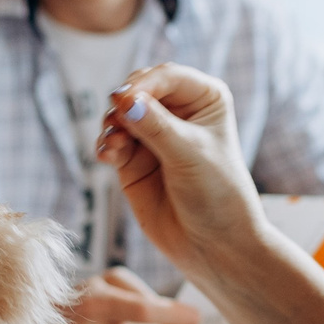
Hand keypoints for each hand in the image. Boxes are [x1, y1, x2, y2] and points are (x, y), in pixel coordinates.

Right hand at [95, 64, 262, 274]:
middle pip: (139, 89)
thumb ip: (156, 126)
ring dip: (112, 125)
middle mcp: (179, 112)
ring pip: (120, 114)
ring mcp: (154, 136)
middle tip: (116, 120)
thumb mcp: (189, 155)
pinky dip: (106, 144)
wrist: (215, 247)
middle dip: (124, 103)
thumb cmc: (217, 196)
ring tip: (115, 146)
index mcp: (205, 98)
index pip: (167, 76)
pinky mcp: (134, 160)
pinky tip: (108, 156)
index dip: (143, 84)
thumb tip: (125, 100)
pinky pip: (112, 141)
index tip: (123, 100)